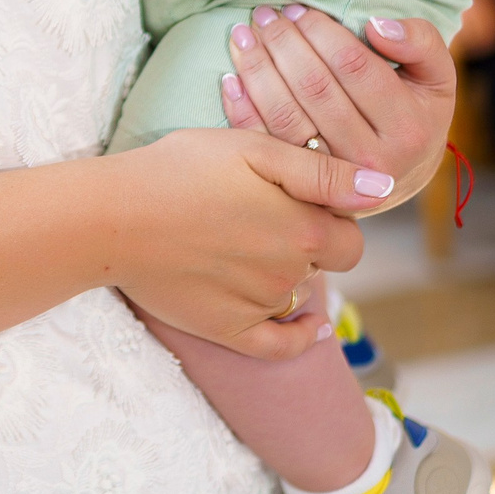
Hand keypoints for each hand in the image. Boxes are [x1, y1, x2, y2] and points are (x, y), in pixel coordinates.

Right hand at [102, 125, 389, 359]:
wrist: (110, 218)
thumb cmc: (179, 170)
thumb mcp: (253, 148)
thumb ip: (323, 172)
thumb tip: (384, 190)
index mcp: (304, 229)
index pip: (350, 236)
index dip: (331, 215)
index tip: (298, 198)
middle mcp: (290, 275)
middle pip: (323, 264)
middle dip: (309, 243)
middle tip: (266, 215)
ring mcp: (260, 308)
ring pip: (296, 294)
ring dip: (286, 274)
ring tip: (244, 243)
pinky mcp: (228, 331)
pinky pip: (279, 345)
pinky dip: (300, 336)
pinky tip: (310, 325)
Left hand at [220, 7, 458, 213]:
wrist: (402, 174)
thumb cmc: (415, 111)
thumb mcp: (436, 75)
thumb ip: (421, 43)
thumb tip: (376, 26)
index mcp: (408, 129)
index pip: (354, 66)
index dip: (320, 31)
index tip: (298, 9)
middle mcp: (372, 162)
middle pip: (315, 89)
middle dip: (284, 43)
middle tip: (264, 15)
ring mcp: (333, 181)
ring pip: (285, 117)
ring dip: (257, 70)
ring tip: (243, 34)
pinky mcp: (302, 187)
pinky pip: (264, 144)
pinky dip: (242, 110)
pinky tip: (230, 77)